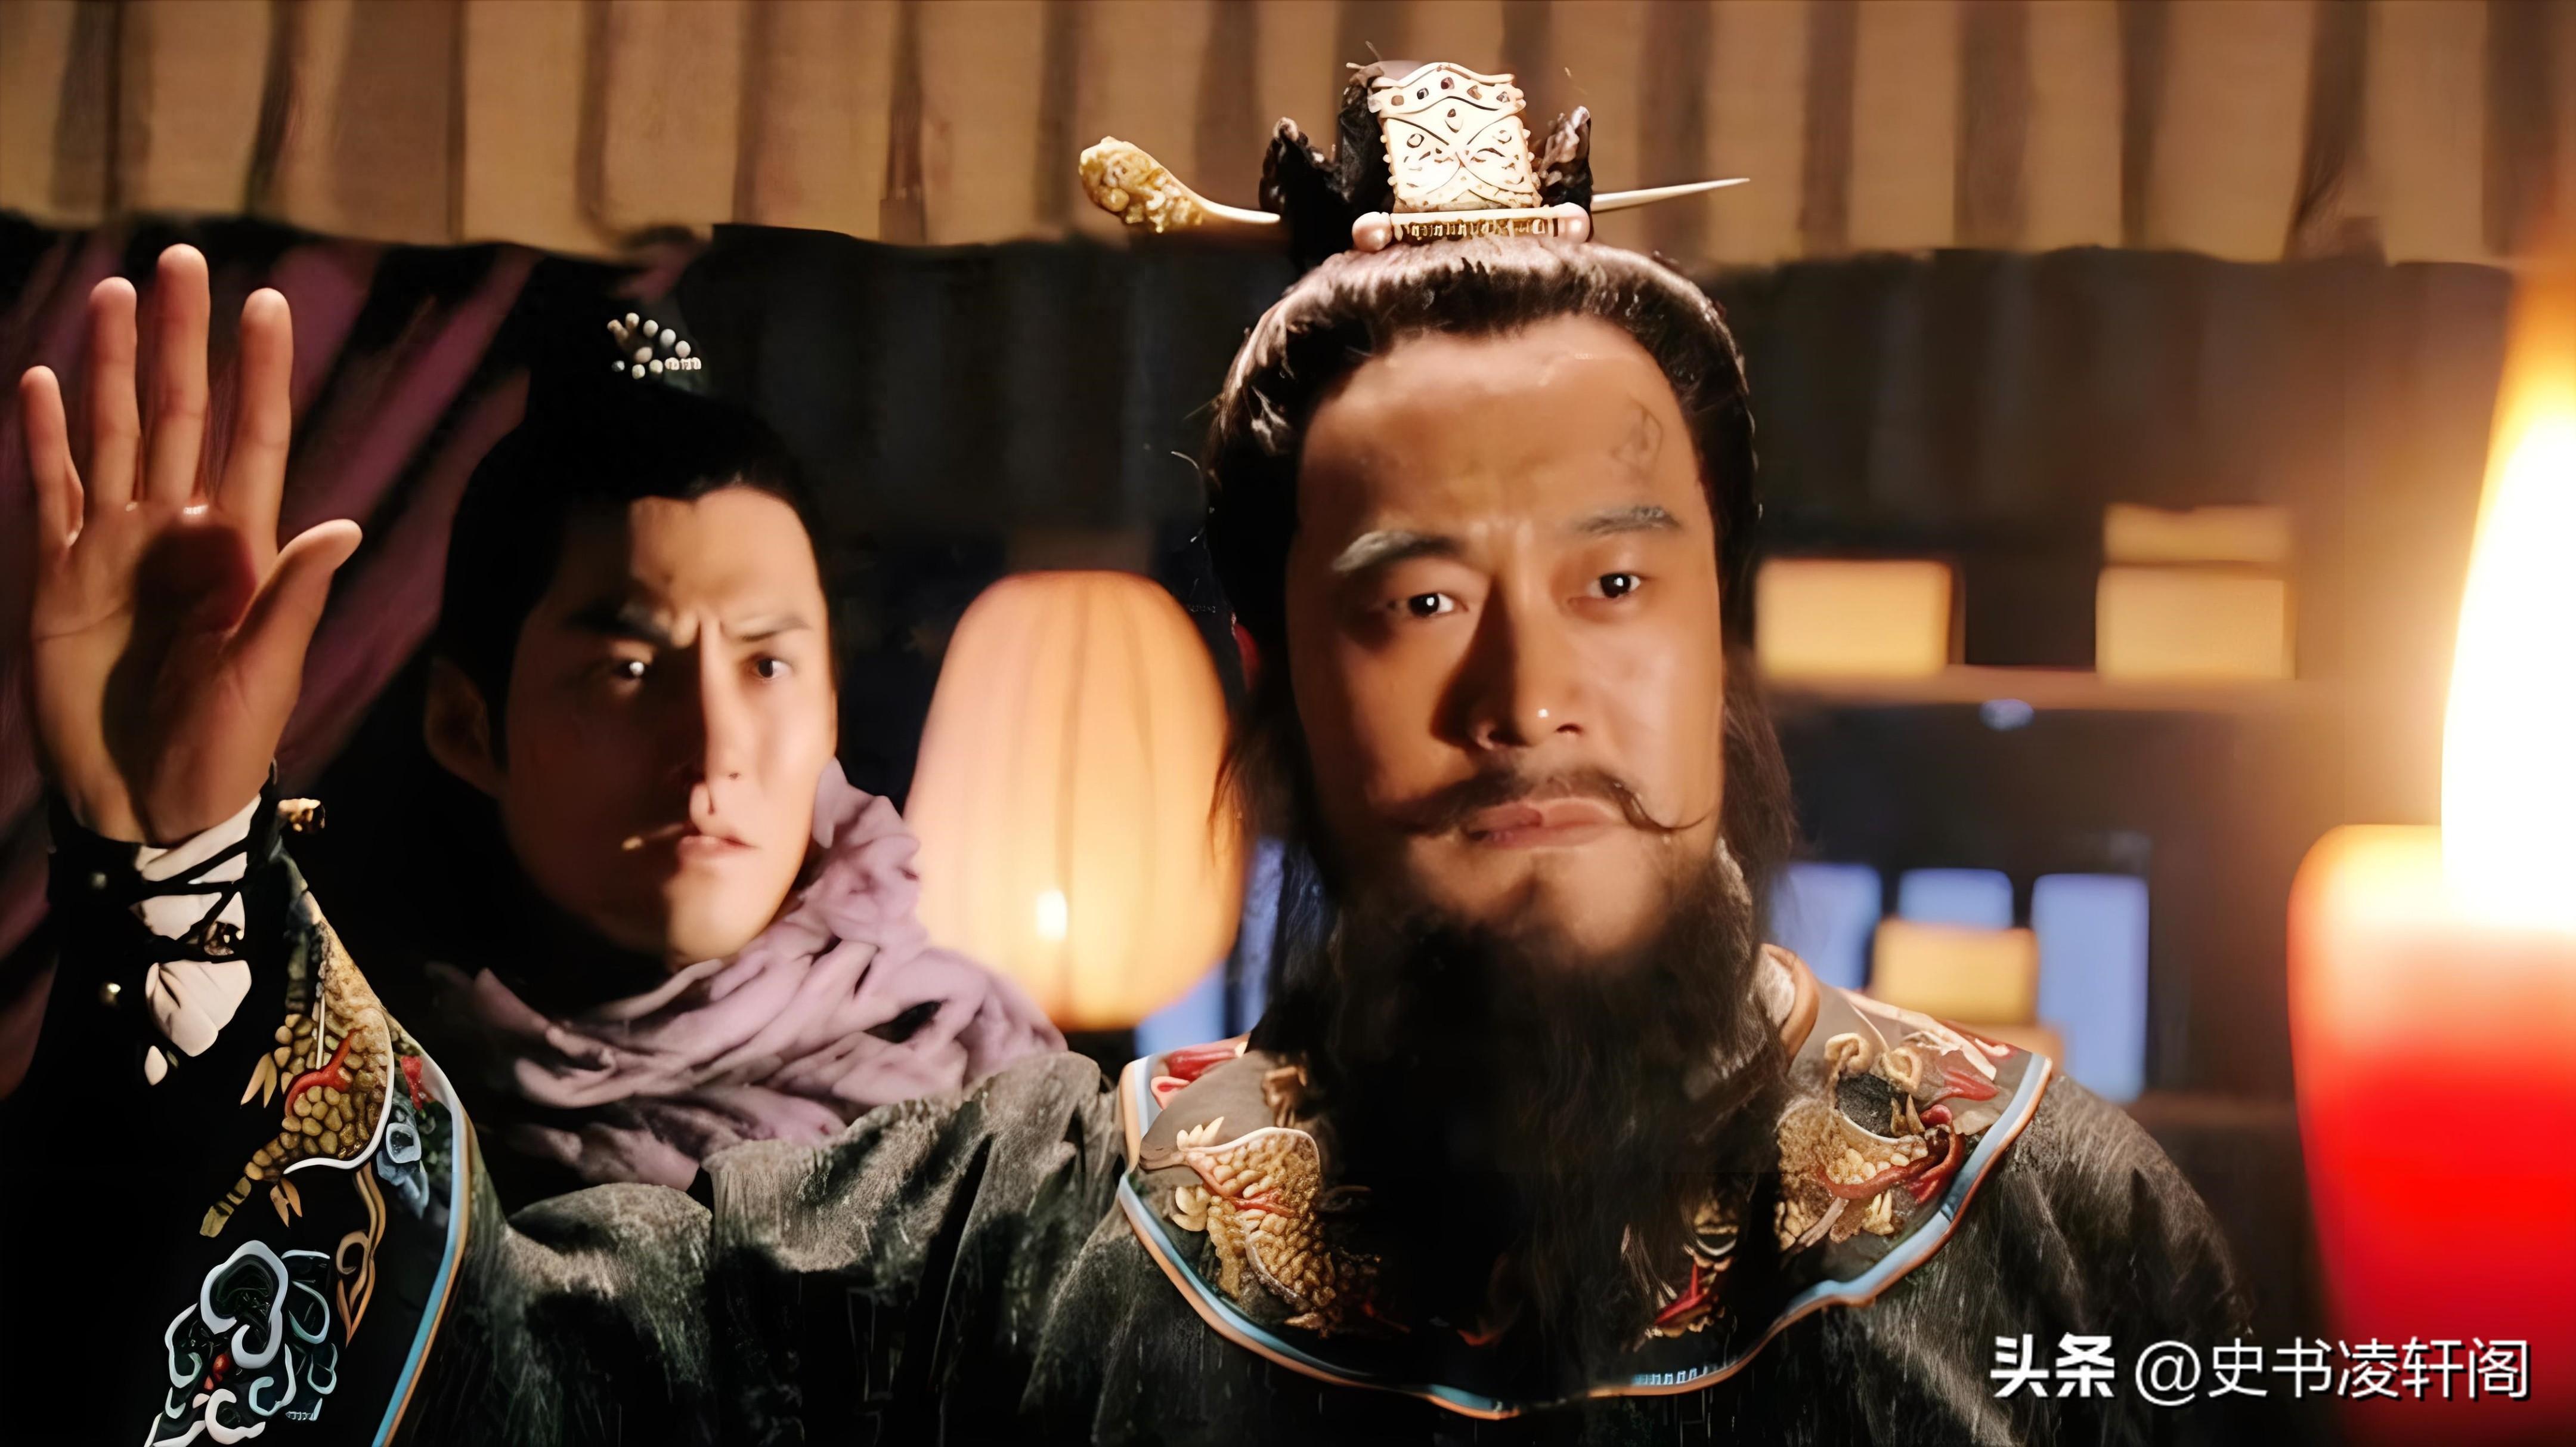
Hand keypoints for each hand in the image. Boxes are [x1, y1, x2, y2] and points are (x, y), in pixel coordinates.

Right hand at [21, 244, 360, 844]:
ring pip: (113, 434)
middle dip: (181, 341)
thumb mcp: (267, 675)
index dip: (259, 374)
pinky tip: (47, 381)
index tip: (268, 304)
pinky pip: (51, 491)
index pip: (254, 439)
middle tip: (183, 259)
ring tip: (118, 294)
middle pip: (179, 415)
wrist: (147, 804)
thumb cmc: (221, 748)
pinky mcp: (59, 576)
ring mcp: (114, 548)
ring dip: (113, 365)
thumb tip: (343, 523)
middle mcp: (178, 533)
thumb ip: (295, 597)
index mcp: (241, 551)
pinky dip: (47, 438)